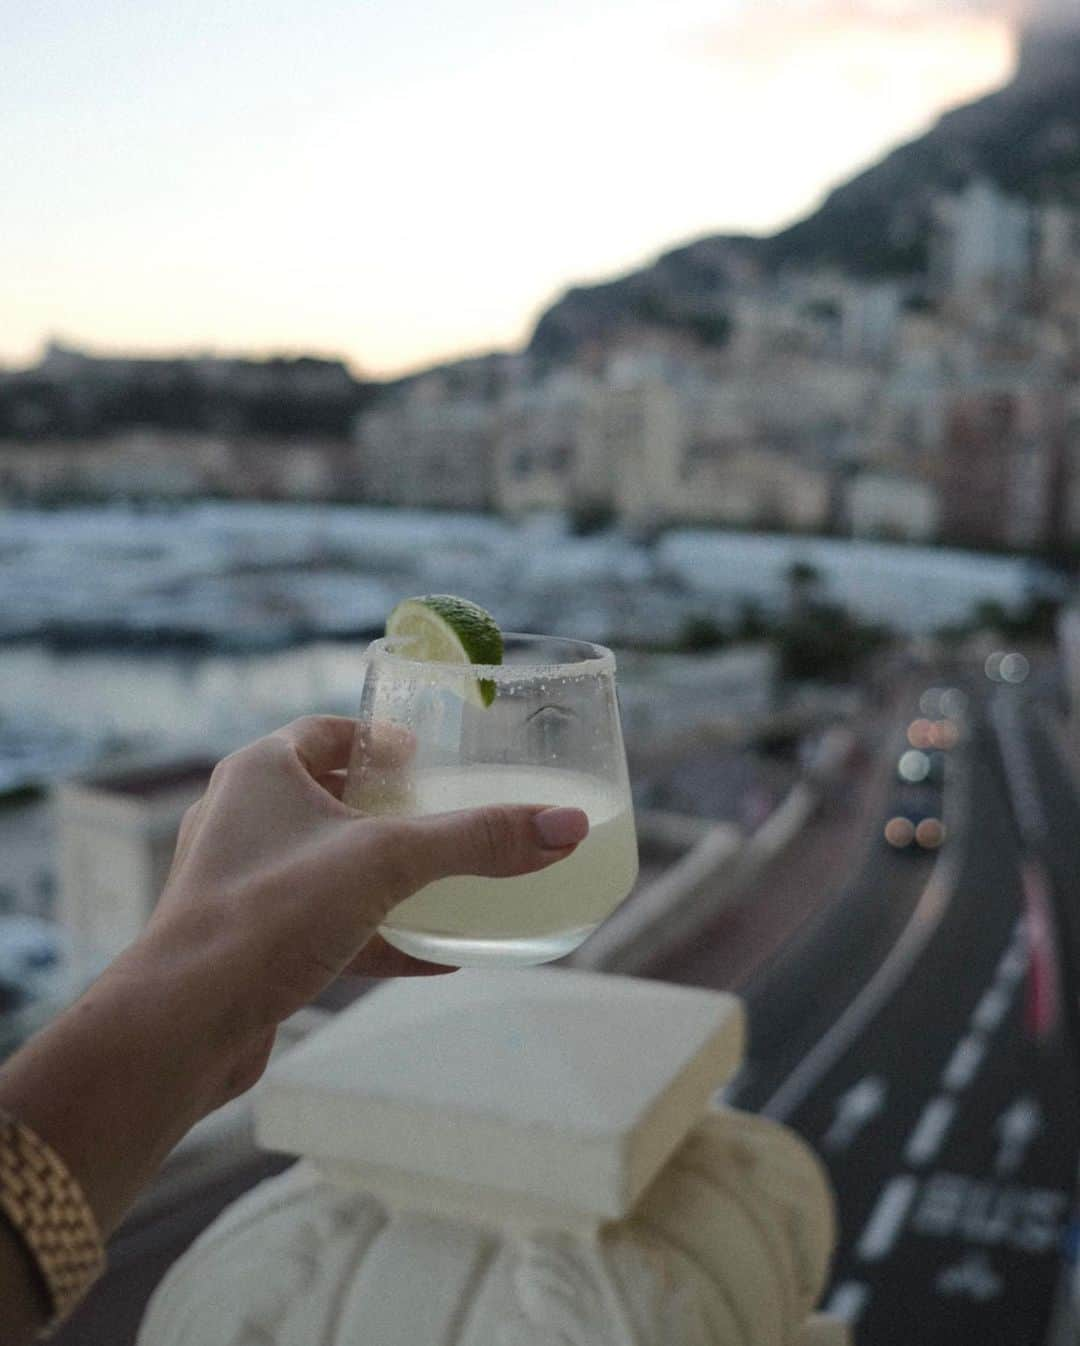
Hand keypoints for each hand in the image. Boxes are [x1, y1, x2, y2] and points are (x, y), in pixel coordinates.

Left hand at [138, 715, 588, 1095]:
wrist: (183, 1025)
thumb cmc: (269, 916)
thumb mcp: (387, 864)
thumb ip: (477, 842)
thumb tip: (567, 826)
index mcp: (262, 772)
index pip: (328, 733)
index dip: (380, 738)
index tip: (428, 757)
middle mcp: (244, 818)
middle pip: (329, 796)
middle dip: (389, 808)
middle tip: (445, 815)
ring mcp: (244, 884)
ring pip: (328, 865)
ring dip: (383, 874)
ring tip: (446, 881)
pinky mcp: (252, 942)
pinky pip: (326, 925)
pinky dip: (377, 933)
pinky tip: (435, 954)